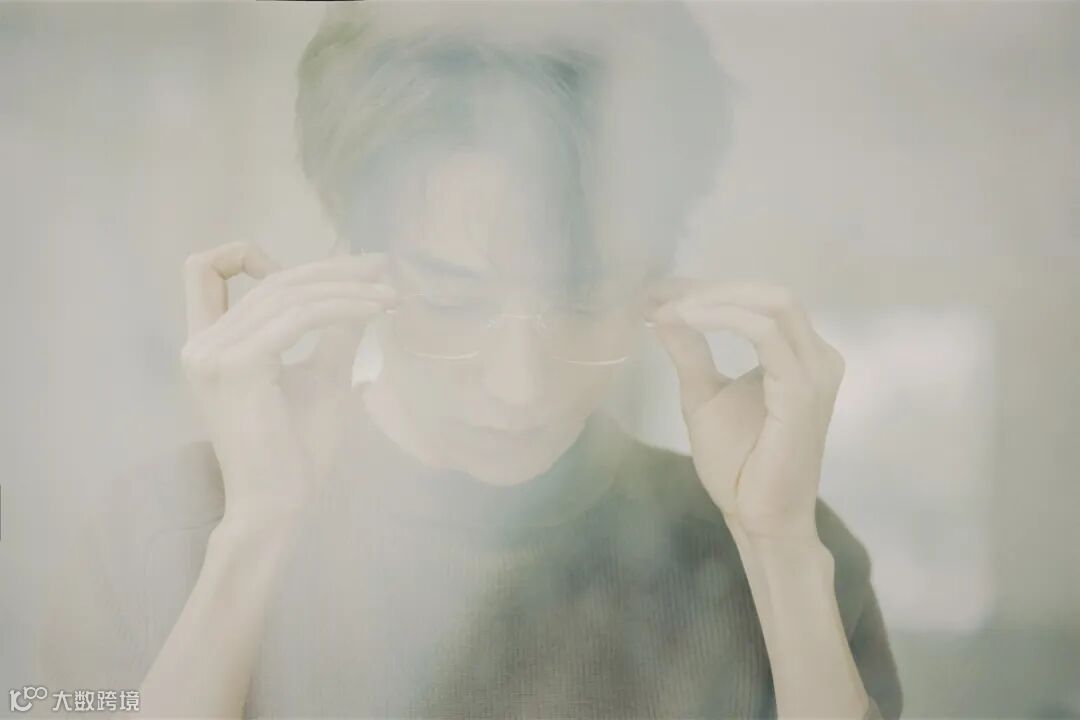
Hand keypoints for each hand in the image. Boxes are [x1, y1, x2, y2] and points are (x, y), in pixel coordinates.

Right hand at [181, 241, 395, 521]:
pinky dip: (342, 308)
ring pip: (288, 294)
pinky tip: (376, 311)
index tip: (311, 273)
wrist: (280, 505)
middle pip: (269, 280)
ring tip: (389, 295)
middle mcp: (201, 343)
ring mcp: (213, 353)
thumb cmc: (298, 452)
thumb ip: (335, 333)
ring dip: (347, 288)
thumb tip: (367, 291)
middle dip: (331, 269)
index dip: (248, 255)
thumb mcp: (322, 377)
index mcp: (209, 343)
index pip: (203, 271)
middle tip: (382, 267)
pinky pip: (299, 317)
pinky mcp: (237, 366)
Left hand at [649, 280, 845, 541]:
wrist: (758, 517)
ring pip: (770, 304)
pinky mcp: (802, 391)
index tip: (656, 292)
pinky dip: (722, 318)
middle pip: (769, 292)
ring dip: (713, 298)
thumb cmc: (739, 464)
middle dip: (709, 287)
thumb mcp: (703, 394)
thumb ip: (689, 351)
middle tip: (659, 295)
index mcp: (800, 355)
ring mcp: (815, 372)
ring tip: (667, 308)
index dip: (706, 288)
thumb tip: (662, 311)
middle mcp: (817, 356)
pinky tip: (684, 320)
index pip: (758, 300)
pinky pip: (764, 334)